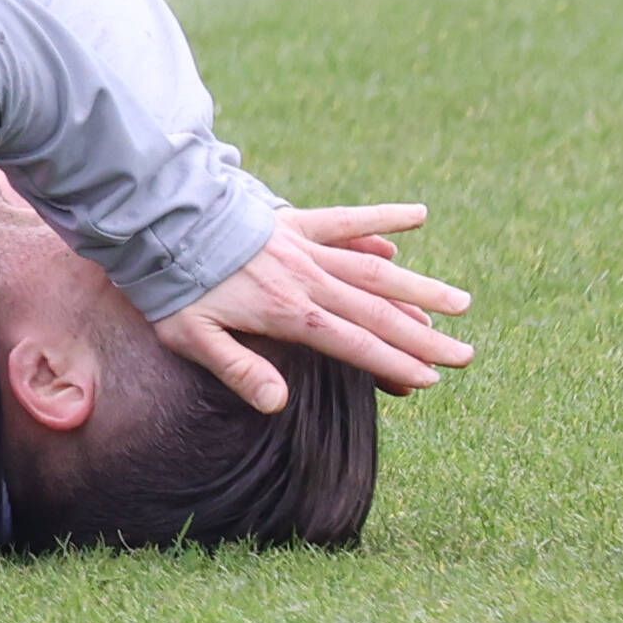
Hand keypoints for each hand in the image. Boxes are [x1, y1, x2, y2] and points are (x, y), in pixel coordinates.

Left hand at [154, 204, 476, 410]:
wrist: (155, 221)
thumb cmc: (170, 287)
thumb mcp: (193, 337)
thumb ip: (238, 370)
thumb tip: (279, 406)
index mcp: (289, 312)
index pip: (354, 344)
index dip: (394, 363)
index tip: (432, 378)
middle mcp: (308, 279)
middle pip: (378, 311)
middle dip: (424, 336)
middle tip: (467, 354)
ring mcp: (305, 247)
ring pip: (376, 268)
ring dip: (420, 287)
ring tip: (462, 303)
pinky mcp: (294, 220)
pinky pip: (348, 217)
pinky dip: (383, 216)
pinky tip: (418, 216)